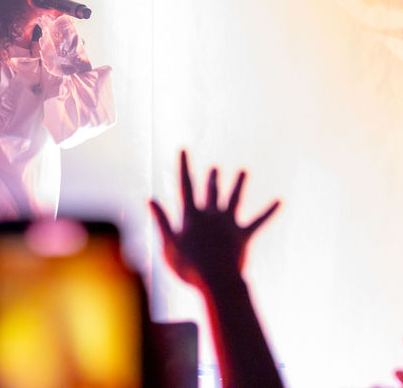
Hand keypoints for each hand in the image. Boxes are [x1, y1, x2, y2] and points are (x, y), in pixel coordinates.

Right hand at [149, 150, 279, 289]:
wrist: (216, 281)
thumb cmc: (188, 267)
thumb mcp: (168, 244)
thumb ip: (161, 221)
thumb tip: (150, 199)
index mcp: (191, 216)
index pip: (185, 185)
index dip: (184, 166)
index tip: (184, 149)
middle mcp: (211, 215)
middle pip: (211, 191)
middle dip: (212, 178)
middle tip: (216, 168)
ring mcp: (228, 224)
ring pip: (234, 199)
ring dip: (238, 184)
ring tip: (244, 171)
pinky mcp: (244, 236)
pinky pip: (258, 221)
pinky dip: (269, 211)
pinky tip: (280, 201)